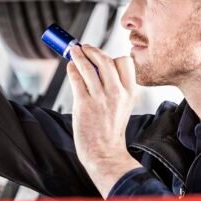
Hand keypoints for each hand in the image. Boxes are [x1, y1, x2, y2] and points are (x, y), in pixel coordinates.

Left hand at [67, 44, 141, 197]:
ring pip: (88, 67)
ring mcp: (100, 98)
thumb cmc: (111, 129)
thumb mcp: (123, 105)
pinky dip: (72, 69)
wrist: (105, 153)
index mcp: (129, 92)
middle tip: (84, 47)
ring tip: (73, 50)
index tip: (102, 55)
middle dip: (92, 50)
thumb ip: (116, 87)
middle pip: (105, 60)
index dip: (112, 56)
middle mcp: (117, 93)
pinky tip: (70, 67)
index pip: (125, 63)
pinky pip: (76, 79)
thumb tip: (97, 66)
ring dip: (78, 55)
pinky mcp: (84, 104)